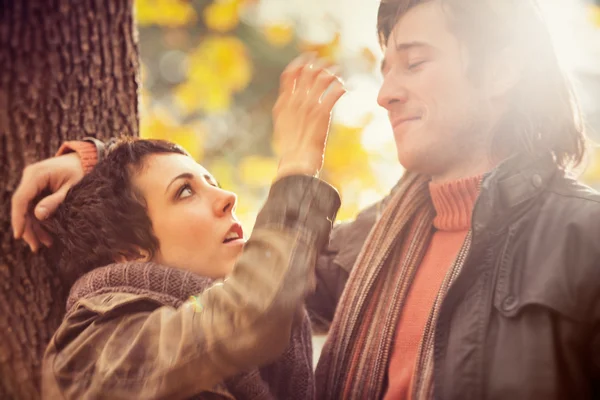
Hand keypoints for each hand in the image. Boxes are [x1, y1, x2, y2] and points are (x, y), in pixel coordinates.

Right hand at [11, 153, 83, 251]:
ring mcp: (32, 183)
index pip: (21, 198)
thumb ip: (56, 200)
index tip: (19, 235)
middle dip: (28, 228)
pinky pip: (34, 206)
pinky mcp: (37, 189)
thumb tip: (38, 215)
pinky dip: (40, 221)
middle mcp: (30, 177)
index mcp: (36, 174)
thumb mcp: (72, 187)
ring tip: (44, 245)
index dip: (18, 218)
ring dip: (35, 227)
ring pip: (28, 209)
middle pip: (23, 207)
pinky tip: (47, 236)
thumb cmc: (81, 171)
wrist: (85, 160)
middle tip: (36, 247)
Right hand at [273, 54, 345, 178]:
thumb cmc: (291, 148)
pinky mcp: (323, 113)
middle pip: (307, 72)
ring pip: (322, 78)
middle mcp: (296, 100)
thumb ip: (287, 109)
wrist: (296, 161)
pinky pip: (334, 92)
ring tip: (338, 73)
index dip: (300, 63)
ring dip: (332, 72)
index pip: (289, 74)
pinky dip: (341, 87)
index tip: (308, 59)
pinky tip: (344, 88)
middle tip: (328, 62)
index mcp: (283, 102)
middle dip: (319, 63)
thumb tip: (290, 100)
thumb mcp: (283, 125)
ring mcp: (309, 105)